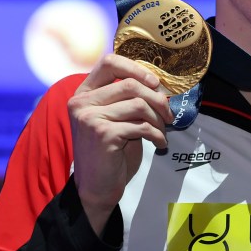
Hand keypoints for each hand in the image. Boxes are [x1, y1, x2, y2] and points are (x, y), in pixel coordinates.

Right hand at [68, 53, 173, 233]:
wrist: (97, 188)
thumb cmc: (110, 154)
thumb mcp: (115, 120)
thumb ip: (126, 100)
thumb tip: (159, 84)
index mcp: (83, 94)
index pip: (109, 62)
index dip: (136, 68)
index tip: (155, 83)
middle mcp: (81, 102)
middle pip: (130, 84)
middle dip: (157, 99)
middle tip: (169, 114)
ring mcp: (89, 117)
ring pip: (138, 104)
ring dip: (158, 119)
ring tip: (162, 132)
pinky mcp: (103, 134)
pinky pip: (141, 125)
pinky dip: (157, 135)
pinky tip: (159, 143)